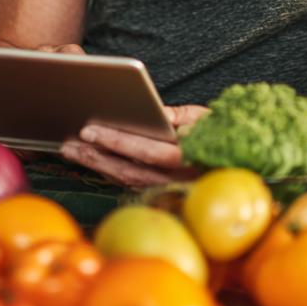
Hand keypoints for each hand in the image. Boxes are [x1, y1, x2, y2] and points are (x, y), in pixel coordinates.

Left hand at [60, 105, 209, 188]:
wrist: (238, 168)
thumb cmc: (223, 136)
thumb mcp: (208, 119)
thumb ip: (184, 115)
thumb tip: (159, 113)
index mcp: (186, 159)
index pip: (145, 150)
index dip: (116, 141)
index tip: (89, 129)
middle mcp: (174, 179)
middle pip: (127, 170)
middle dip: (95, 156)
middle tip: (68, 143)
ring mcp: (166, 189)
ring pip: (124, 179)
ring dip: (96, 165)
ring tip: (71, 151)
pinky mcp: (159, 192)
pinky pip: (128, 183)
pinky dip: (107, 171)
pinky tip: (90, 160)